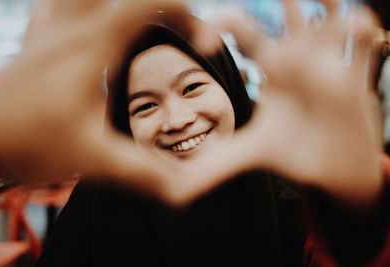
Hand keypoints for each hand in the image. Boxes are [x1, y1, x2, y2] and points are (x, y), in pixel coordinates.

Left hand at [0, 0, 216, 188]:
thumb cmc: (24, 142)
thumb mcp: (92, 157)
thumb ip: (141, 169)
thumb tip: (183, 187)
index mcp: (93, 46)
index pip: (150, 4)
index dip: (187, 15)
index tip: (203, 43)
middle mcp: (72, 28)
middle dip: (156, 2)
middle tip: (172, 23)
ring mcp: (50, 32)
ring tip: (140, 20)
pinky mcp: (37, 44)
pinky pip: (55, 3)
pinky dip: (78, 3)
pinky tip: (86, 16)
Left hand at [204, 0, 383, 204]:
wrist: (332, 170)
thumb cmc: (292, 154)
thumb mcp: (252, 153)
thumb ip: (218, 163)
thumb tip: (179, 188)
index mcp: (270, 66)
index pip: (240, 28)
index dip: (217, 24)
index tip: (200, 43)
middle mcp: (298, 57)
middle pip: (287, 6)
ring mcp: (329, 62)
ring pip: (329, 11)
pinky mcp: (356, 77)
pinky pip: (362, 40)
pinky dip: (362, 29)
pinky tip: (361, 35)